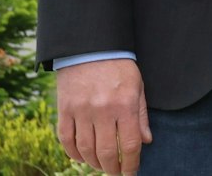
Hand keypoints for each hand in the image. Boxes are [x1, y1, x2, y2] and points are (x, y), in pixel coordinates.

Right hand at [56, 59, 151, 174]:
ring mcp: (81, 111)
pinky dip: (73, 153)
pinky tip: (81, 158)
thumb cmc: (119, 67)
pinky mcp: (64, 110)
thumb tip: (146, 141)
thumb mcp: (137, 87)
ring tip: (101, 166)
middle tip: (116, 172)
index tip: (131, 172)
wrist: (90, 48)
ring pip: (85, 150)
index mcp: (124, 105)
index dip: (131, 164)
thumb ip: (141, 116)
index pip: (129, 144)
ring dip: (93, 163)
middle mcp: (102, 110)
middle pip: (106, 152)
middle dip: (112, 168)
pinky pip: (66, 140)